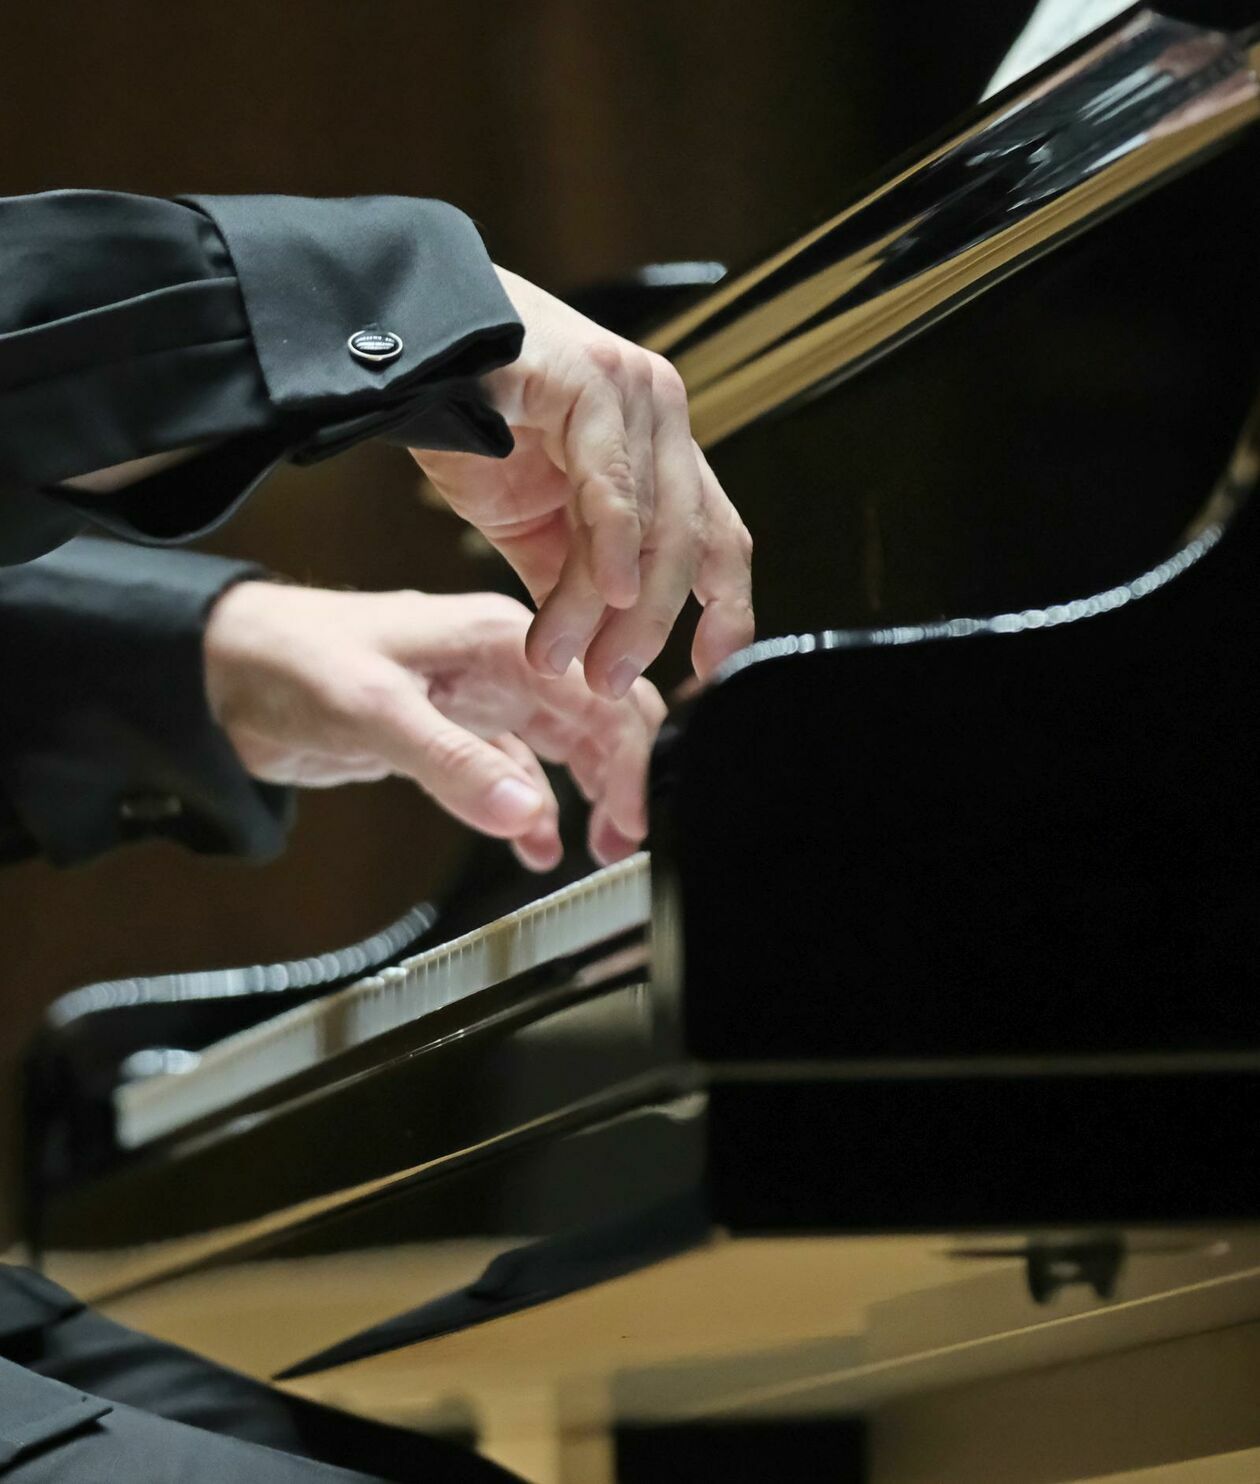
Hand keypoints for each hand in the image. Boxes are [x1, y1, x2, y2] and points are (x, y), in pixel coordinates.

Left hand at [203, 583, 664, 869]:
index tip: (637, 818)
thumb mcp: (375, 710)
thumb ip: (454, 763)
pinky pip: (512, 775)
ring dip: (590, 795)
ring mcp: (477, 701)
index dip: (632, 758)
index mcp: (500, 638)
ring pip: (565, 748)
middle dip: (624, 779)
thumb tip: (527, 815)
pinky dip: (532, 812)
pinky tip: (536, 845)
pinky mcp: (450, 734)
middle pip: (597, 720)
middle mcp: (501, 665)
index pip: (599, 695)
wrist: (220, 672)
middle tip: (627, 841)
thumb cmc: (290, 659)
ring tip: (600, 847)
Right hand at [410, 267, 753, 699]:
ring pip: (651, 523)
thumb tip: (593, 653)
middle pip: (690, 541)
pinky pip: (613, 481)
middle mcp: (660, 413)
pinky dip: (613, 546)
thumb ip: (570, 580)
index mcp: (658, 446)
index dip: (726, 608)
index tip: (707, 669)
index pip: (719, 536)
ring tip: (560, 657)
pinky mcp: (592, 379)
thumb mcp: (530, 521)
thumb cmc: (465, 419)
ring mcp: (633, 391)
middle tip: (608, 683)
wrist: (398, 350)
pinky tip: (607, 591)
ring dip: (606, 608)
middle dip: (652, 627)